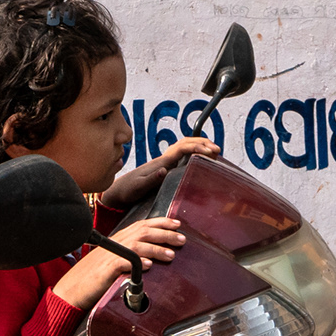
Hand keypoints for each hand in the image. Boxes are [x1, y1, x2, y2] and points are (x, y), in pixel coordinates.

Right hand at [51, 218, 186, 311]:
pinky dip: (137, 262)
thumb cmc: (96, 274)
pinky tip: (148, 265)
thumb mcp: (116, 257)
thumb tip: (154, 253)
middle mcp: (117, 242)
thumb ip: (132, 252)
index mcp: (121, 237)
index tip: (178, 224)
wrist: (73, 288)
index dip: (161, 222)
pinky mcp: (106, 269)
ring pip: (137, 245)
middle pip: (144, 232)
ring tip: (171, 255)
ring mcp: (111, 254)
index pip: (143, 224)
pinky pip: (123, 262)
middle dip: (165, 234)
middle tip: (182, 240)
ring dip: (156, 249)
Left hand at [98, 137, 219, 208]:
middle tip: (217, 150)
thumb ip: (150, 179)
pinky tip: (201, 160)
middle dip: (202, 143)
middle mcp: (164, 160)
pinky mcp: (165, 169)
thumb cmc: (127, 191)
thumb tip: (164, 170)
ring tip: (214, 152)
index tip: (210, 152)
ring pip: (184, 148)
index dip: (197, 147)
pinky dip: (194, 153)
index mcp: (160, 162)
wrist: (118, 192)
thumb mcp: (138, 187)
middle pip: (185, 143)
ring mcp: (165, 163)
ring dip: (199, 146)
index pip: (182, 148)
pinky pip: (182, 156)